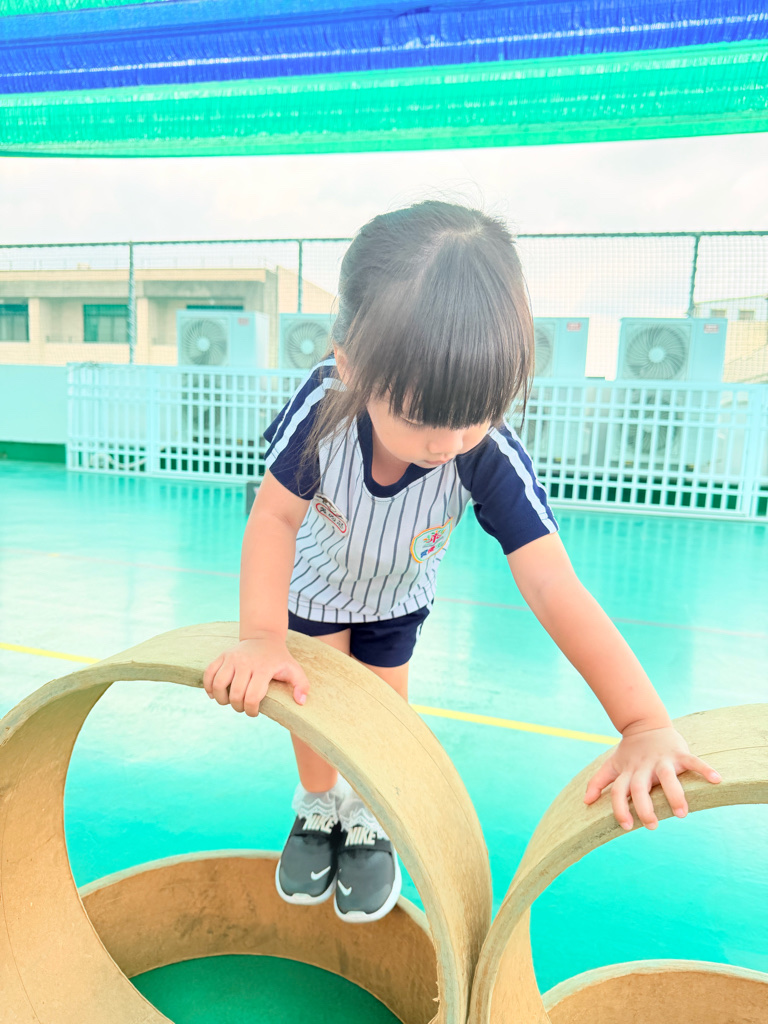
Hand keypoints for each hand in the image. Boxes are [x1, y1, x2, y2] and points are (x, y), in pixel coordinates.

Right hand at [202, 633, 309, 716]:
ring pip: (218, 684)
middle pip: (235, 694)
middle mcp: (245, 662)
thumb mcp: (294, 669)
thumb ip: (301, 686)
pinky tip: (215, 694)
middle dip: (238, 707)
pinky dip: (208, 687)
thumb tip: (300, 702)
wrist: (264, 637)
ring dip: (222, 700)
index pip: (252, 697)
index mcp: (263, 668)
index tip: (255, 712)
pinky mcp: (222, 656)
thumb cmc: (279, 659)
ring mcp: (232, 658)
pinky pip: (208, 674)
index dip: (251, 711)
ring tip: (229, 701)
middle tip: (243, 707)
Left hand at [584, 725, 720, 830]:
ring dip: (674, 795)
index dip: (620, 809)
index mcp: (628, 772)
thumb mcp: (612, 765)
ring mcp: (661, 760)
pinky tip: (716, 780)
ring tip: (682, 813)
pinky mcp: (679, 753)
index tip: (627, 826)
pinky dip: (704, 769)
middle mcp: (643, 767)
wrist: (645, 724)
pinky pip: (693, 761)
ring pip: (667, 777)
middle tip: (652, 825)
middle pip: (640, 788)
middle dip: (645, 807)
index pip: (619, 792)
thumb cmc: (629, 751)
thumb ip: (599, 782)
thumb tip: (585, 801)